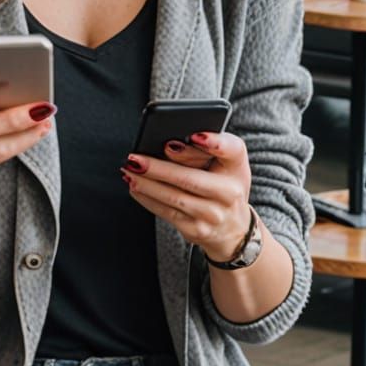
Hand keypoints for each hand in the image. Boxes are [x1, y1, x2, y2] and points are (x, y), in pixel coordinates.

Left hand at [120, 131, 251, 263]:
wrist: (233, 229)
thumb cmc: (224, 185)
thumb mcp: (226, 164)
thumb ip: (204, 150)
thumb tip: (166, 147)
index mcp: (237, 167)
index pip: (233, 150)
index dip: (215, 142)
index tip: (195, 135)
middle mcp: (230, 192)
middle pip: (190, 178)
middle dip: (158, 168)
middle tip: (135, 158)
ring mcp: (213, 215)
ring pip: (173, 198)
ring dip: (146, 184)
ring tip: (128, 171)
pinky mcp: (197, 230)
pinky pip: (167, 213)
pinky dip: (147, 199)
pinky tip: (135, 187)